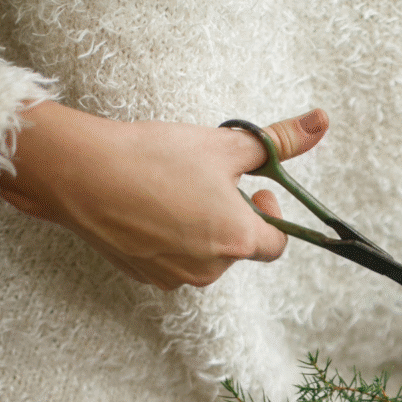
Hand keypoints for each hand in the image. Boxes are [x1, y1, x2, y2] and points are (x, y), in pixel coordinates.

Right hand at [0, 102, 328, 288]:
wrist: (81, 174)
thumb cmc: (154, 157)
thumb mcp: (224, 144)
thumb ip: (276, 141)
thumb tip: (320, 123)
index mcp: (237, 240)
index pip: (277, 244)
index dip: (271, 215)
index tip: (254, 189)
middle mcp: (210, 270)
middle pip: (239, 248)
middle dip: (231, 216)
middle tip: (206, 181)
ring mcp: (175, 278)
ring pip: (205, 254)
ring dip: (200, 228)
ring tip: (172, 191)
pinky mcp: (145, 278)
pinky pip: (172, 260)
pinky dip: (169, 238)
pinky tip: (147, 207)